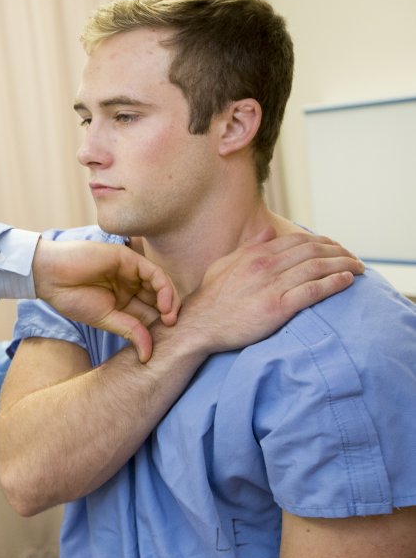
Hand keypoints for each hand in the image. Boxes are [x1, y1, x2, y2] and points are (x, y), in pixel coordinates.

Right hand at [32, 239, 179, 361]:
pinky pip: (154, 274)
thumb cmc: (71, 297)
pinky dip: (164, 288)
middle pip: (160, 300)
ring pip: (162, 286)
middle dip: (170, 315)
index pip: (151, 314)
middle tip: (174, 332)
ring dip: (171, 303)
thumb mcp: (105, 319)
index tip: (166, 345)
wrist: (50, 276)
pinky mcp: (129, 259)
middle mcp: (130, 286)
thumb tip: (148, 357)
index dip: (161, 328)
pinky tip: (165, 305)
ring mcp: (131, 272)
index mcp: (124, 302)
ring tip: (170, 320)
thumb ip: (130, 331)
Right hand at [178, 227, 363, 354]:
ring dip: (343, 264)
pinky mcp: (277, 308)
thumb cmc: (210, 299)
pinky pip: (313, 290)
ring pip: (317, 267)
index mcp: (255, 255)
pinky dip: (334, 283)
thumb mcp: (224, 265)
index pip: (298, 240)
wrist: (198, 326)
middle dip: (338, 251)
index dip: (322, 241)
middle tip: (353, 258)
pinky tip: (347, 281)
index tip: (336, 248)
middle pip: (312, 250)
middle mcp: (265, 266)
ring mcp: (271, 286)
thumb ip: (248, 247)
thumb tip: (269, 230)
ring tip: (358, 268)